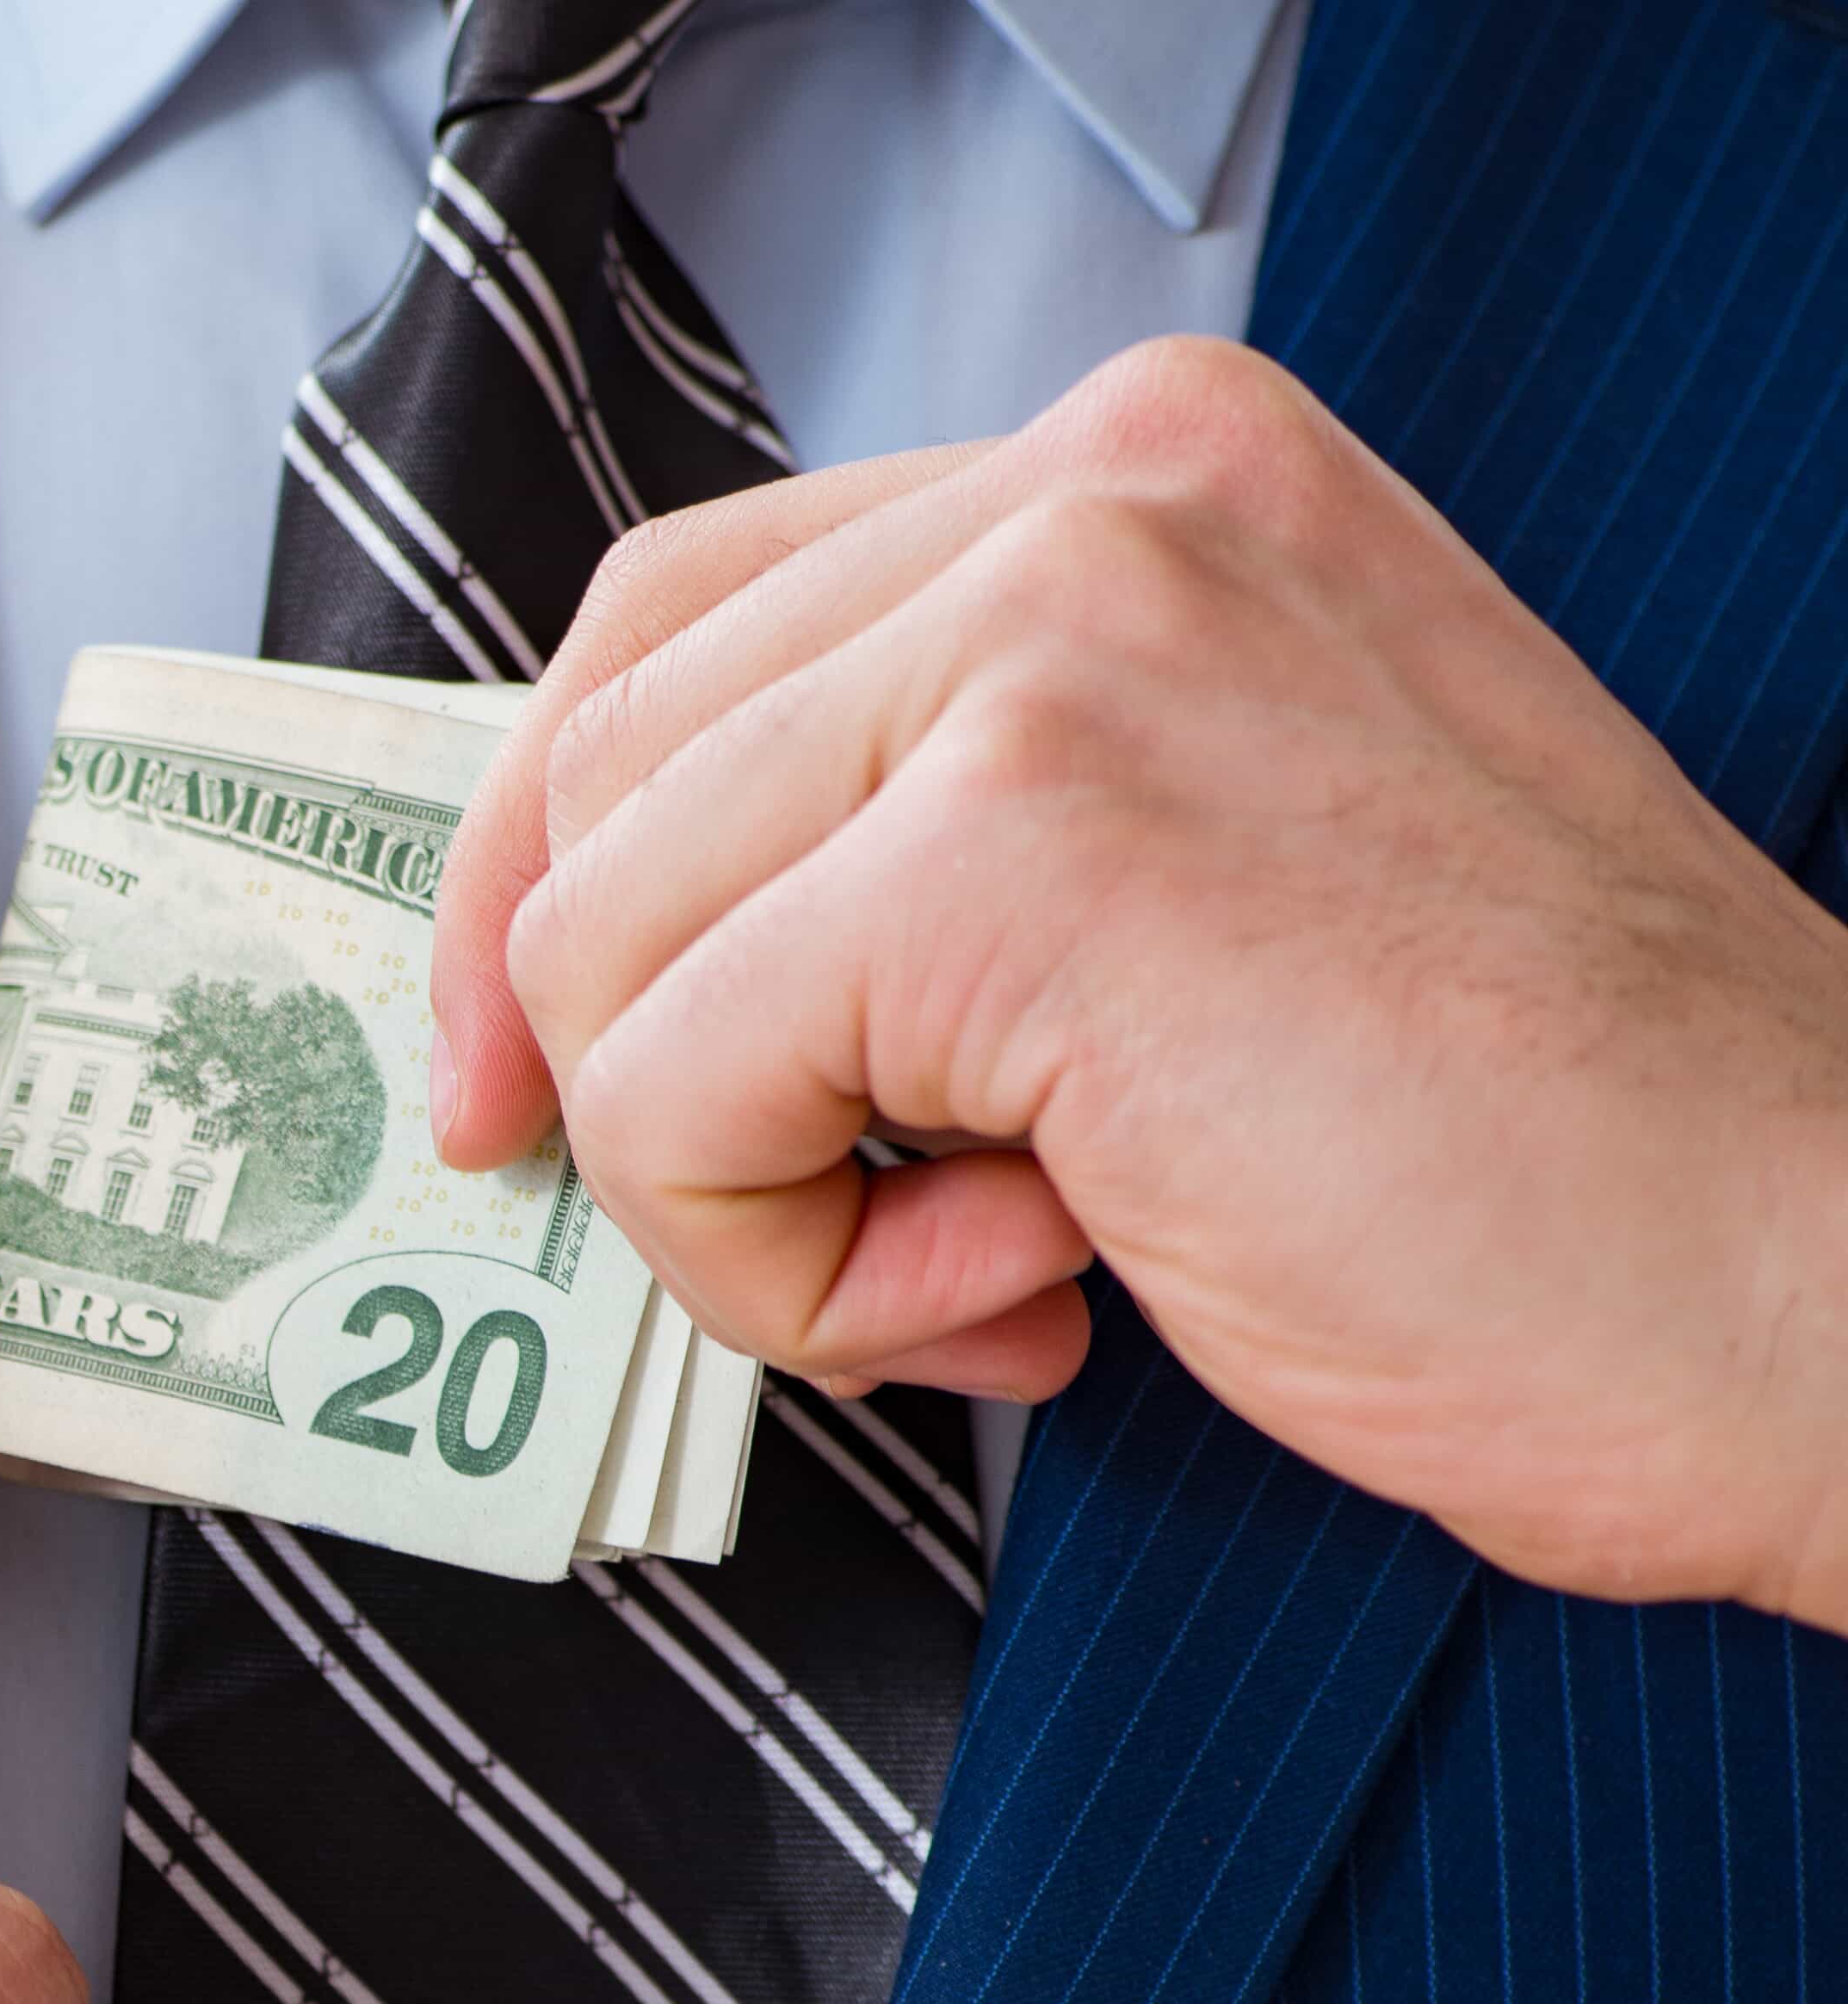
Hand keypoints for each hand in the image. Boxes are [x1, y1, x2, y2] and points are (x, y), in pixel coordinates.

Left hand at [431, 335, 1847, 1629]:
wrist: (1797, 1278)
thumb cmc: (1519, 1138)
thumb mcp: (1183, 876)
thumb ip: (922, 832)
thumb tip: (585, 964)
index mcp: (1140, 474)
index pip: (663, 628)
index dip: (548, 878)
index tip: (524, 1083)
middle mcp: (1093, 501)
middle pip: (594, 785)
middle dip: (647, 1066)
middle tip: (876, 1229)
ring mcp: (1053, 652)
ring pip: (605, 958)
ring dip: (741, 1194)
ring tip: (997, 1262)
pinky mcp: (1016, 853)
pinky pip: (671, 1097)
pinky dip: (788, 1274)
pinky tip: (1033, 1288)